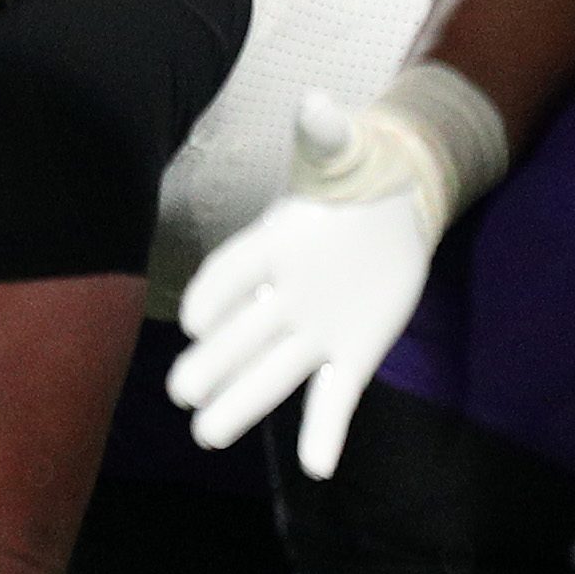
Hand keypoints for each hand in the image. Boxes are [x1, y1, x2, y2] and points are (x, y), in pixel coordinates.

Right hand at [170, 90, 463, 475]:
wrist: (393, 206)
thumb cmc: (355, 174)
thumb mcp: (342, 151)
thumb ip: (326, 135)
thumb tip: (316, 103)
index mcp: (273, 243)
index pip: (236, 272)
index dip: (215, 294)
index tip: (194, 320)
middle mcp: (283, 294)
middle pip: (240, 334)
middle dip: (212, 363)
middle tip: (180, 394)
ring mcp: (314, 329)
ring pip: (272, 373)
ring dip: (242, 404)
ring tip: (207, 436)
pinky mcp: (352, 355)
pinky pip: (334, 397)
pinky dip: (326, 432)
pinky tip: (317, 470)